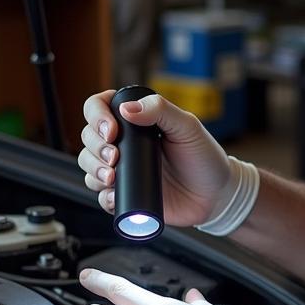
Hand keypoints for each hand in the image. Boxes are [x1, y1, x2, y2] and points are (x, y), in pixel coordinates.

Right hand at [78, 90, 235, 226]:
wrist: (216, 195)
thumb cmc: (205, 158)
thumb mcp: (187, 127)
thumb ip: (160, 110)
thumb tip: (127, 108)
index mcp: (136, 121)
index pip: (99, 107)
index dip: (96, 116)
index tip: (111, 130)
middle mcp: (124, 144)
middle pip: (88, 138)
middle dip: (95, 147)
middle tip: (114, 157)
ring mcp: (123, 170)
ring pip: (88, 166)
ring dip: (93, 170)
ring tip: (111, 177)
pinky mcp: (126, 195)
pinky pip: (102, 196)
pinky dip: (103, 196)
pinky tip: (114, 195)